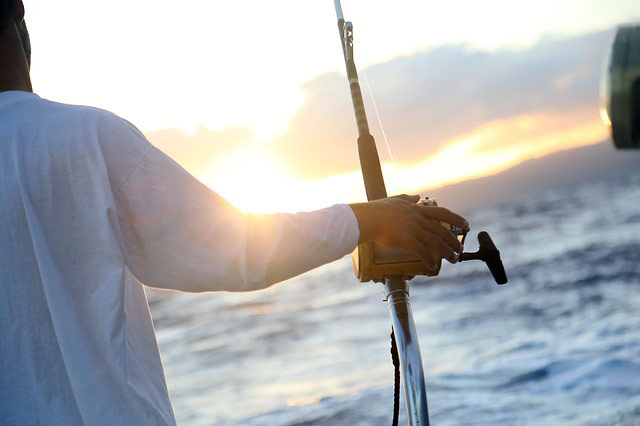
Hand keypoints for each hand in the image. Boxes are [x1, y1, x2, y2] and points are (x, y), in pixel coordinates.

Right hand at [348, 195, 468, 270]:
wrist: (366, 219)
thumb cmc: (376, 210)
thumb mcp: (394, 200)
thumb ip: (407, 198)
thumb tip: (417, 197)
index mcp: (416, 210)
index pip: (442, 213)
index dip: (456, 219)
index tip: (466, 224)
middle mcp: (418, 220)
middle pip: (443, 231)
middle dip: (454, 241)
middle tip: (460, 249)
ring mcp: (414, 230)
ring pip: (437, 242)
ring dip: (448, 252)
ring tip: (454, 259)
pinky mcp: (408, 241)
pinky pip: (423, 252)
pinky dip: (429, 260)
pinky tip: (432, 266)